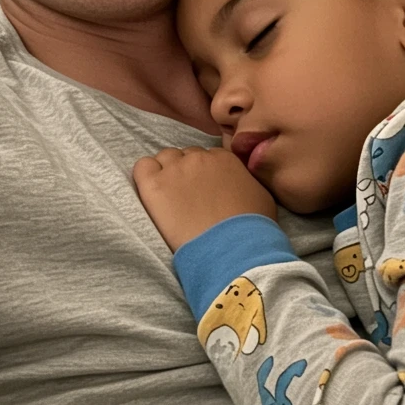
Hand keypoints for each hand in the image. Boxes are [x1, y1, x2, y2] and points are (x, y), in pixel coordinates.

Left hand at [133, 146, 277, 251]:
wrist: (231, 248)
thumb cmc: (251, 228)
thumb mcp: (261, 196)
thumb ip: (246, 180)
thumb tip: (240, 182)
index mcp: (224, 158)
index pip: (207, 156)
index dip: (206, 174)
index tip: (205, 191)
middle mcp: (198, 158)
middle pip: (185, 156)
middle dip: (186, 172)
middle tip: (188, 197)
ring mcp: (175, 169)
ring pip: (164, 158)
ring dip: (167, 173)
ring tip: (171, 198)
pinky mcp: (154, 185)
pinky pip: (142, 167)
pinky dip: (146, 176)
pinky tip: (153, 194)